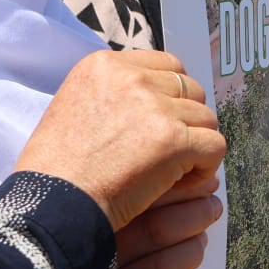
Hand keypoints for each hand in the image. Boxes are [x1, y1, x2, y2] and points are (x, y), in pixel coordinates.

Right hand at [17, 50, 225, 231]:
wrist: (53, 204)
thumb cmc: (57, 168)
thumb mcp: (74, 106)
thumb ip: (113, 93)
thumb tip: (156, 96)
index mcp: (104, 65)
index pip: (166, 64)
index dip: (172, 96)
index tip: (161, 124)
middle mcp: (131, 78)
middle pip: (190, 89)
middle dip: (186, 120)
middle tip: (168, 151)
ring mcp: (155, 108)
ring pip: (206, 119)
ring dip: (195, 146)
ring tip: (172, 171)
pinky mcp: (174, 140)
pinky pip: (215, 146)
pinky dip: (206, 167)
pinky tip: (182, 183)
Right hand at [46, 193, 220, 268]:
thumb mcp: (56, 231)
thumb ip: (95, 207)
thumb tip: (160, 175)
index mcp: (71, 226)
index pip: (138, 195)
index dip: (178, 186)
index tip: (198, 180)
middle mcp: (83, 262)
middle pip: (158, 229)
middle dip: (196, 212)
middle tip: (210, 206)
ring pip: (166, 268)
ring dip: (192, 250)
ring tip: (199, 241)